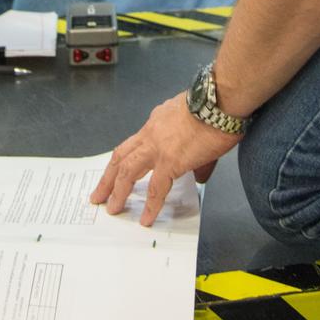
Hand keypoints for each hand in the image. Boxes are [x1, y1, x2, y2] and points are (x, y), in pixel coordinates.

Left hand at [90, 93, 242, 226]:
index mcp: (156, 122)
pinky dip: (150, 206)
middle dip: (107, 177)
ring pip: (127, 172)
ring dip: (117, 191)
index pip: (135, 143)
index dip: (125, 159)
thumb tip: (199, 174)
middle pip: (121, 157)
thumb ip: (193, 151)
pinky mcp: (169, 162)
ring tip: (112, 208)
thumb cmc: (215, 107)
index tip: (119, 170)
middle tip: (99, 193)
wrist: (219, 101)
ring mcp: (157, 148)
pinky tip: (146, 219)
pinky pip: (156, 189)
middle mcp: (150, 133)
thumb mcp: (195, 122)